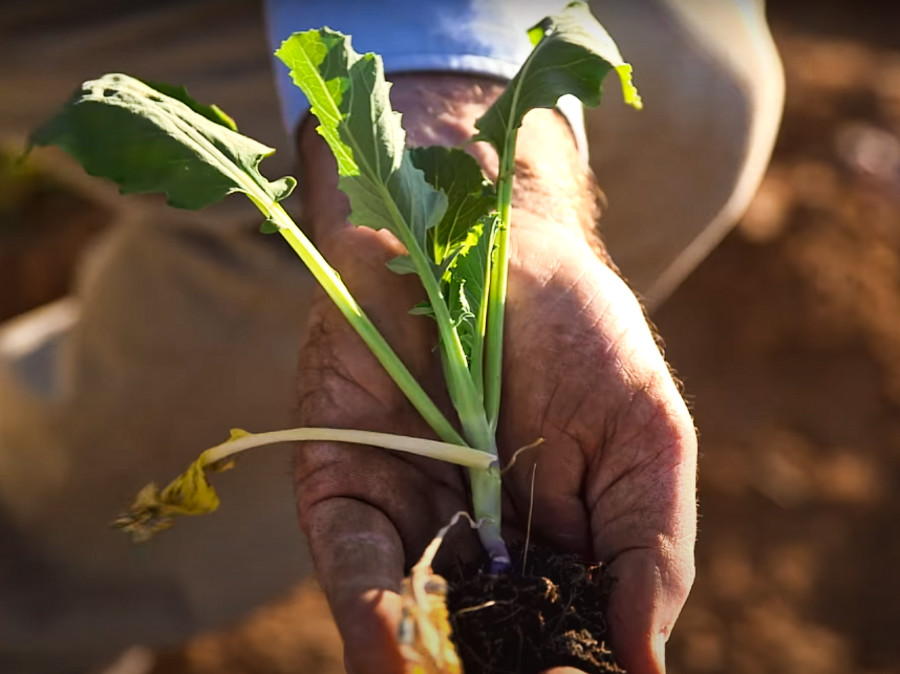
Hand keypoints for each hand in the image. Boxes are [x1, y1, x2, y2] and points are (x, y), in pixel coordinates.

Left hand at [292, 75, 695, 673]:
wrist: (495, 235)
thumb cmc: (582, 333)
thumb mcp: (645, 437)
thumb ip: (650, 549)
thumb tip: (645, 663)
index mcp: (548, 547)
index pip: (554, 636)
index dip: (558, 664)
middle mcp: (470, 545)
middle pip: (476, 639)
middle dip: (485, 665)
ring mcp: (405, 516)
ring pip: (410, 617)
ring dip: (422, 661)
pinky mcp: (342, 480)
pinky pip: (353, 557)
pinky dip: (370, 609)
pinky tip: (392, 651)